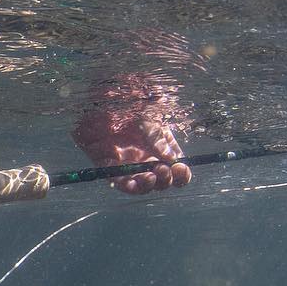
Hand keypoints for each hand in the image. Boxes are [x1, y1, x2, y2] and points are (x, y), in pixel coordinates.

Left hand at [72, 108, 190, 194]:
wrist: (105, 99)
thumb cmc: (130, 106)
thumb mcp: (149, 120)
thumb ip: (157, 140)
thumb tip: (170, 160)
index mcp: (162, 151)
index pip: (176, 171)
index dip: (181, 175)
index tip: (180, 169)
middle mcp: (146, 160)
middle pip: (160, 182)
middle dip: (164, 180)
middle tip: (162, 169)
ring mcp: (127, 164)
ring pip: (139, 186)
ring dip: (146, 186)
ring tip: (149, 177)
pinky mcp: (107, 164)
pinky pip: (116, 180)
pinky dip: (124, 183)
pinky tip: (130, 181)